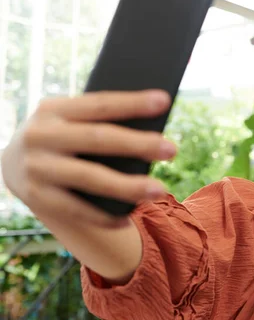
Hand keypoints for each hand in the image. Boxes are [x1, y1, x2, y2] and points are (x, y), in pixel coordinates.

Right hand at [1, 90, 176, 227]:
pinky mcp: (36, 197)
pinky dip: (105, 216)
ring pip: (90, 177)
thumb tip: (150, 131)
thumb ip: (98, 122)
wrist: (11, 165)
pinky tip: (129, 218)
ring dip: (128, 186)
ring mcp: (36, 167)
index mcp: (52, 109)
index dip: (132, 102)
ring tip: (159, 190)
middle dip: (138, 144)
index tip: (164, 101)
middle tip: (171, 149)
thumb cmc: (60, 137)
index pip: (99, 104)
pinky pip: (77, 210)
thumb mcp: (69, 121)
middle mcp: (40, 135)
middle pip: (98, 139)